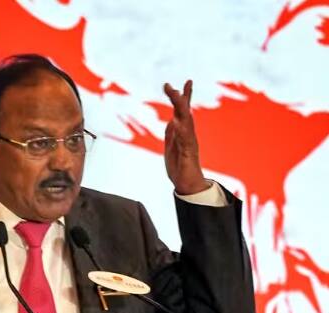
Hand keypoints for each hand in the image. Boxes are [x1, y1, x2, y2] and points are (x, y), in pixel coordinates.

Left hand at [163, 80, 209, 194]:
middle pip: (184, 112)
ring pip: (186, 122)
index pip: (183, 111)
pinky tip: (176, 121)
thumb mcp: (172, 146)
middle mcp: (188, 134)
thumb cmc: (180, 166)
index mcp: (183, 132)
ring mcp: (189, 143)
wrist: (187, 184)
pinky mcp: (188, 153)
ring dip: (181, 109)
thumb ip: (172, 133)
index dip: (183, 96)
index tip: (181, 83)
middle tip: (170, 86)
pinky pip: (185, 140)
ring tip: (176, 96)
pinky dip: (181, 130)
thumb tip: (172, 120)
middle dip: (179, 98)